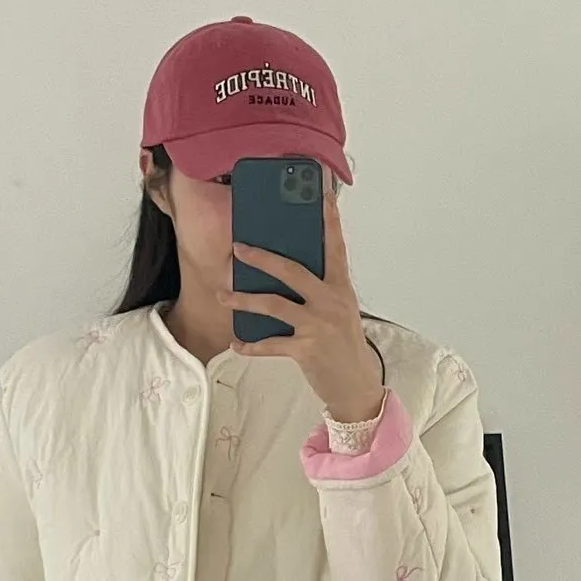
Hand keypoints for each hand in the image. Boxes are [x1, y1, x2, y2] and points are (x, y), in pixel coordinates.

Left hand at [219, 190, 385, 423]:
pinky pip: (270, 344)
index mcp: (340, 288)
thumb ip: (320, 290)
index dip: (328, 221)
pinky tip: (236, 344)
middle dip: (261, 258)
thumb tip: (287, 273)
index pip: (334, 248)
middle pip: (291, 271)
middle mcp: (330, 302)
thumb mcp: (340, 311)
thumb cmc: (344, 346)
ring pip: (273, 305)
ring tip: (223, 296)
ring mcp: (317, 325)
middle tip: (238, 248)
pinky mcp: (306, 349)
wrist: (356, 385)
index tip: (322, 195)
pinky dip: (250, 346)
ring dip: (243, 300)